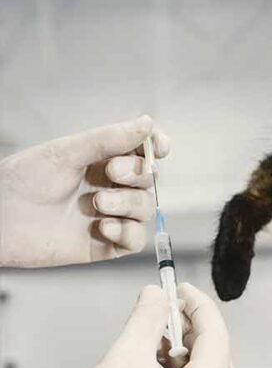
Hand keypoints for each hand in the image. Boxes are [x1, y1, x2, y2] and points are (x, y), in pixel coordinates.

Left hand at [0, 116, 168, 267]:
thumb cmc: (22, 181)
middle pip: (148, 179)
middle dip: (136, 174)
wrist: (0, 220)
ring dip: (128, 204)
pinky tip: (103, 228)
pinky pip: (135, 240)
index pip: (140, 151)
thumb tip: (147, 123)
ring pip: (145, 209)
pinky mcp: (104, 244)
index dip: (155, 147)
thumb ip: (110, 138)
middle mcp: (107, 187)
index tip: (159, 147)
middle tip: (111, 173)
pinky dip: (127, 233)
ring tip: (98, 205)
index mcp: (99, 160)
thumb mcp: (67, 152)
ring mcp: (108, 216)